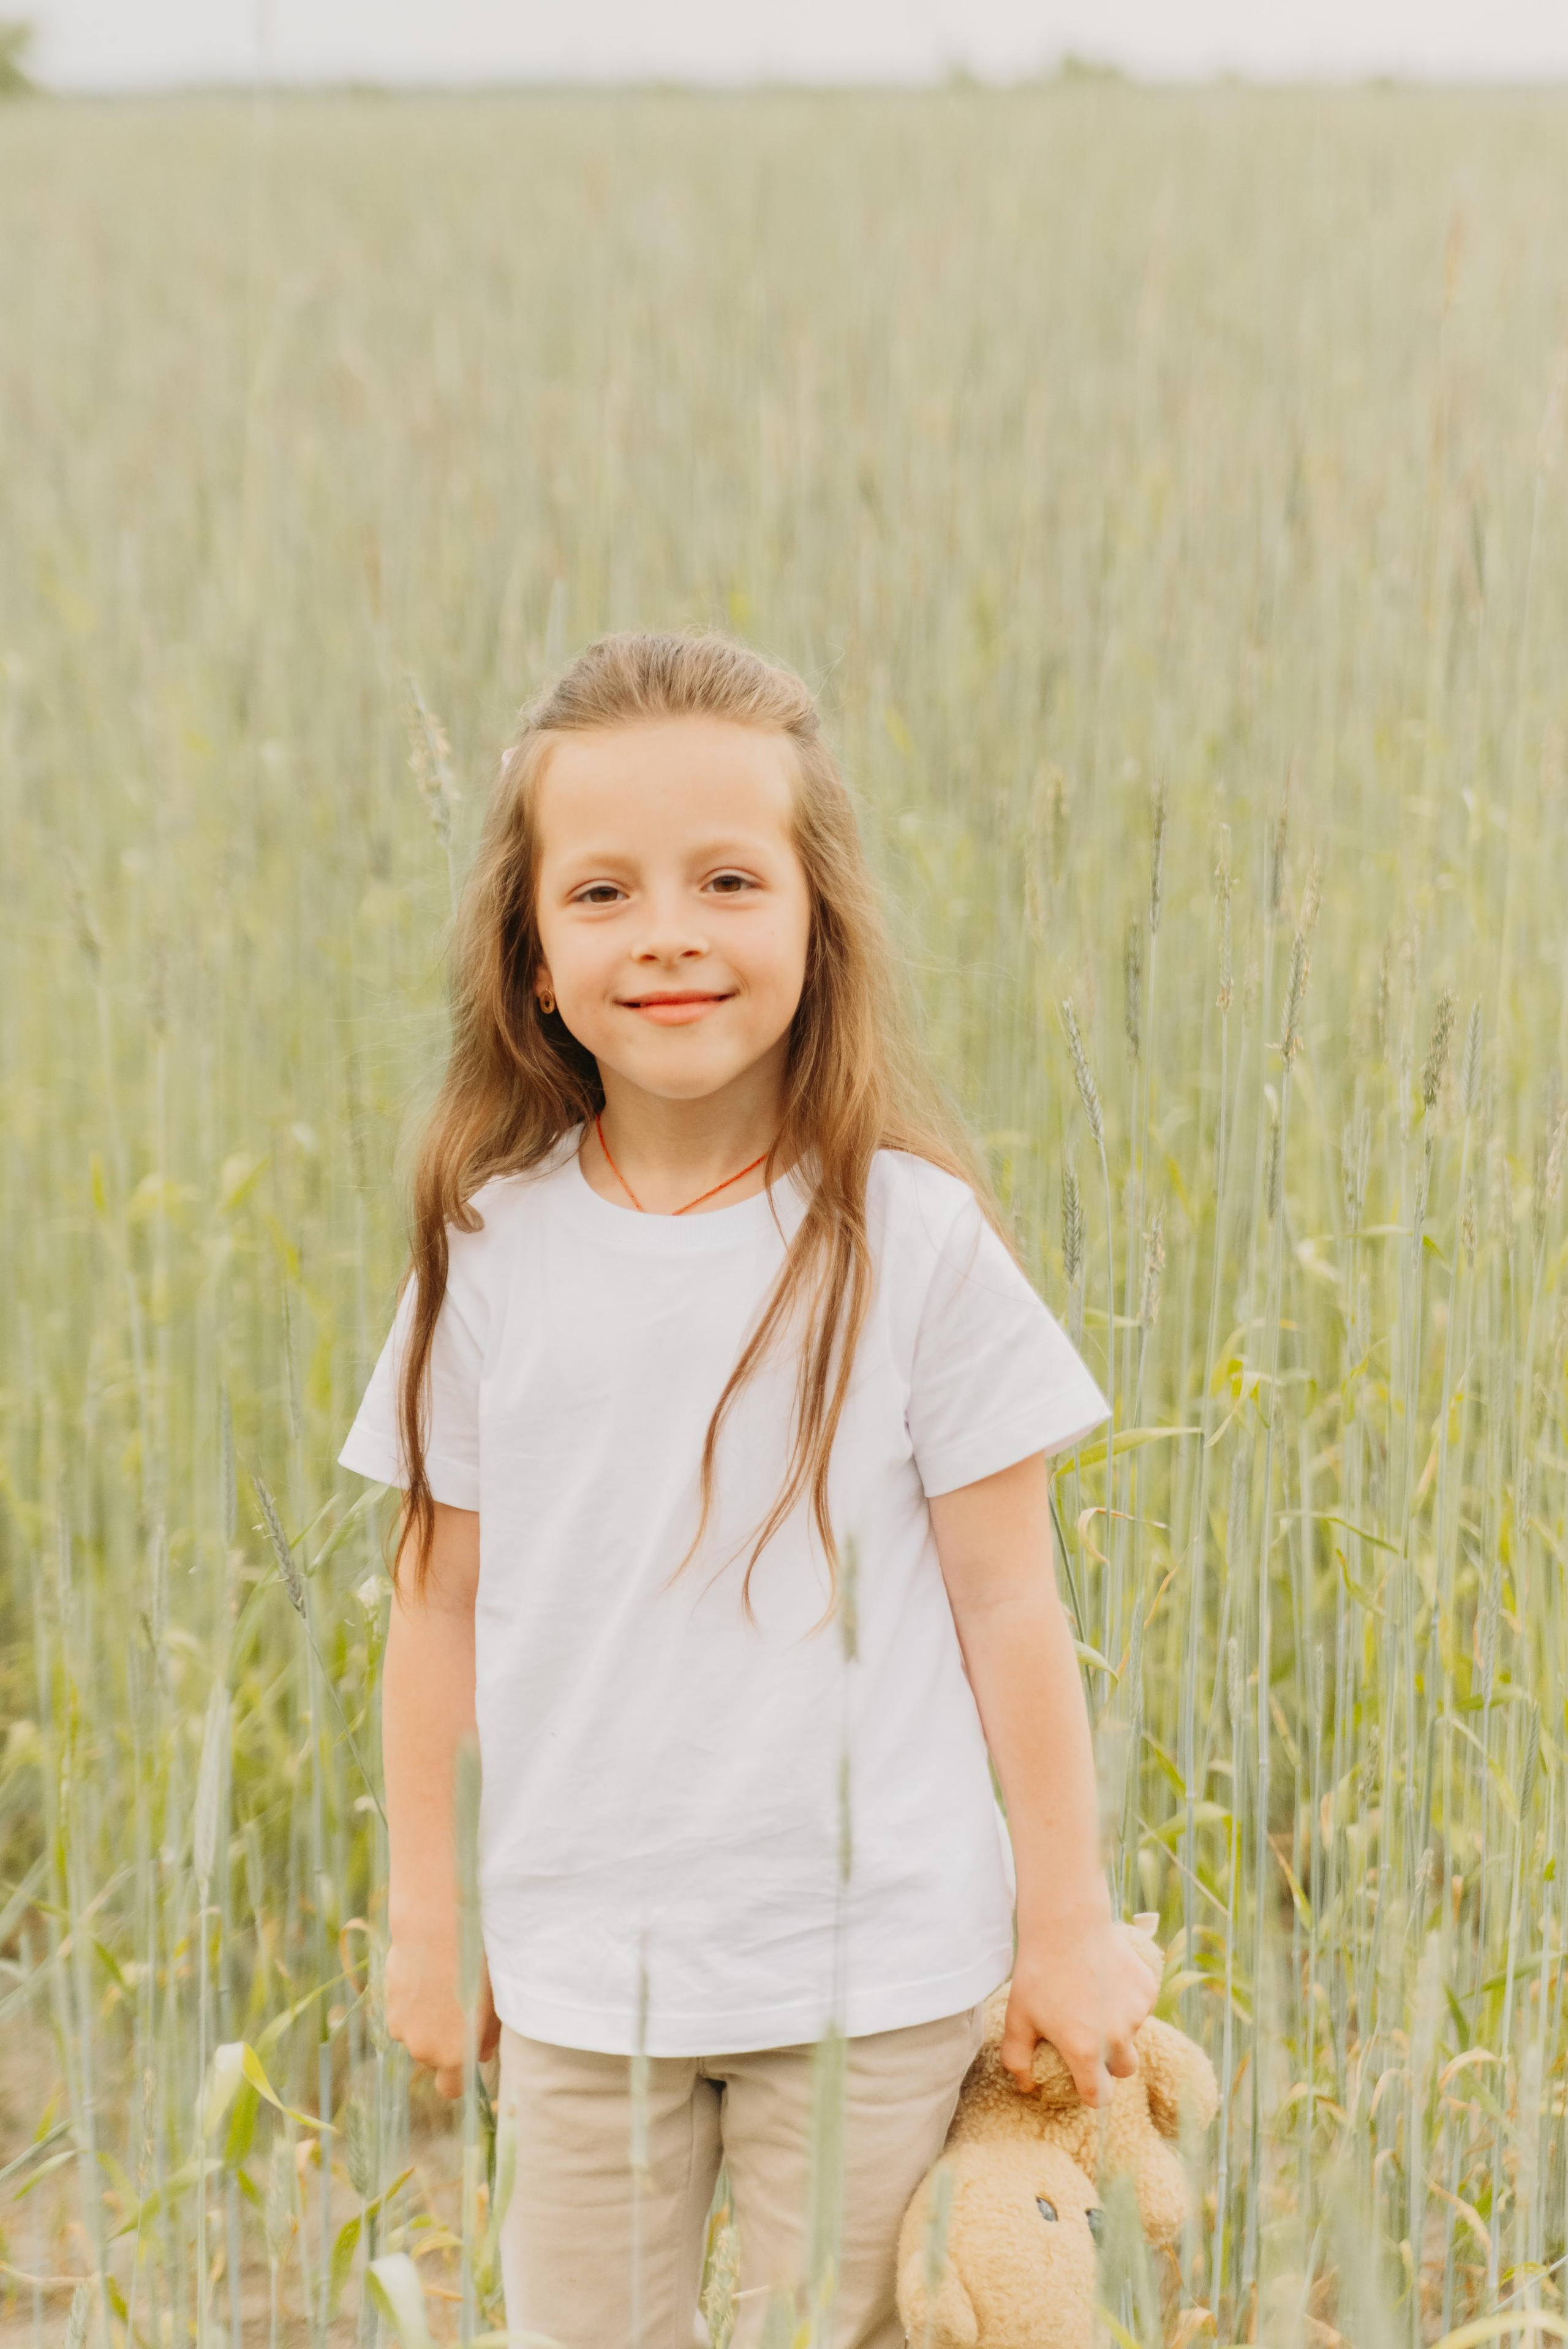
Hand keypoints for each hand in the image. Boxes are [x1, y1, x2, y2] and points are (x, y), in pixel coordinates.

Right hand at [384, 1932, 500, 2099]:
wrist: (437, 1927)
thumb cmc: (477, 1963)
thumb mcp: (496, 2001)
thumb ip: (489, 2035)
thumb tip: (482, 2053)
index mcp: (454, 2054)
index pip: (450, 2089)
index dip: (458, 2074)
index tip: (467, 2053)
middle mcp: (424, 2048)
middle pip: (433, 2056)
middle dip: (443, 2039)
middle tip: (460, 2005)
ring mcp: (402, 2027)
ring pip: (415, 2032)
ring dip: (425, 2019)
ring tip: (443, 1982)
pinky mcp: (388, 2003)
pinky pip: (403, 2011)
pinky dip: (412, 2000)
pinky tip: (426, 1972)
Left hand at [1000, 1908, 1163, 2107]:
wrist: (1066, 1923)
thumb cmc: (1038, 1971)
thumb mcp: (1017, 2017)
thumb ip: (1017, 2058)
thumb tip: (1026, 2086)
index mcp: (1085, 2051)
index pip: (1099, 2097)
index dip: (1090, 2092)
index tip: (1081, 2078)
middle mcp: (1116, 2038)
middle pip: (1123, 2070)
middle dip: (1110, 2063)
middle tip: (1088, 2036)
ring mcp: (1136, 2014)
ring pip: (1132, 2036)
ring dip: (1118, 2028)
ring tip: (1092, 1999)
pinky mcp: (1148, 1990)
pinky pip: (1141, 2008)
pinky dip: (1127, 2002)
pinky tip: (1105, 1979)